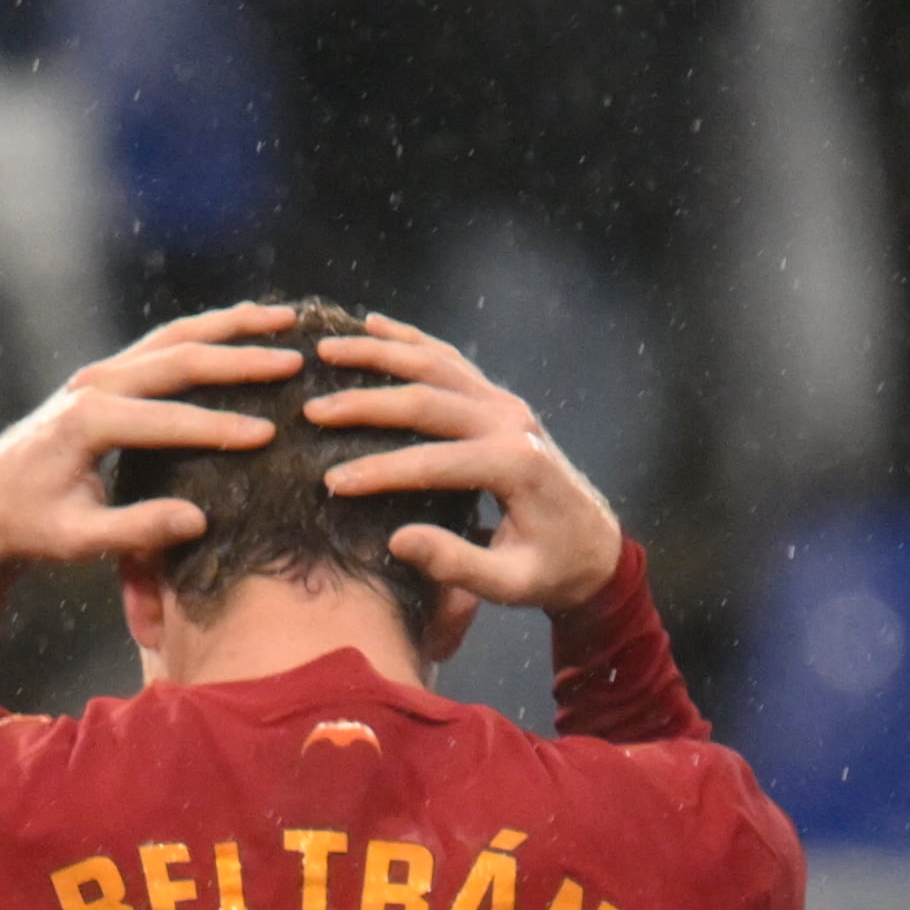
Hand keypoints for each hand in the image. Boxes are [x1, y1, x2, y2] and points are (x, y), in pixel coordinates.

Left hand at [0, 304, 303, 566]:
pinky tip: (242, 328)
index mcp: (88, 423)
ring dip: (229, 326)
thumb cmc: (29, 526)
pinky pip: (161, 345)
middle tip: (295, 359)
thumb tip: (198, 519)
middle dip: (240, 358)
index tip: (272, 436)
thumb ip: (136, 529)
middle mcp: (94, 385)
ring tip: (282, 319)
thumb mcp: (78, 539)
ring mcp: (98, 375)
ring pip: (172, 337)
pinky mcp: (105, 377)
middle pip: (178, 359)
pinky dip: (205, 333)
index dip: (222, 427)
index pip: (169, 419)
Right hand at [304, 316, 627, 613]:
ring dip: (379, 353)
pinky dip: (412, 339)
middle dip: (364, 403)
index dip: (378, 473)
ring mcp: (507, 404)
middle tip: (311, 409)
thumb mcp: (512, 584)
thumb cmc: (553, 571)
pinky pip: (451, 360)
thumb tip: (397, 540)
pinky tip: (373, 325)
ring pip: (435, 364)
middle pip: (426, 399)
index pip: (432, 463)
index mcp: (514, 466)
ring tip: (326, 350)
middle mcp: (510, 423)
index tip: (331, 483)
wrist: (598, 548)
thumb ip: (458, 564)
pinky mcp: (501, 400)